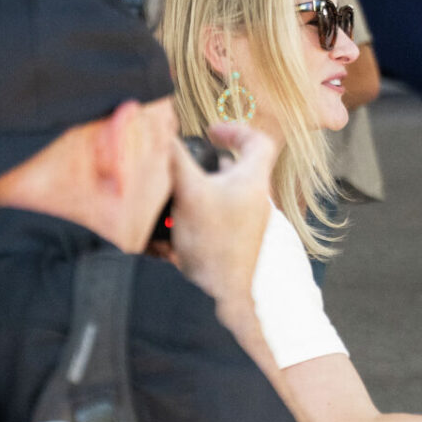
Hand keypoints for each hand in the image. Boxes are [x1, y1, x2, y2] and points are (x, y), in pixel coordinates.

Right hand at [170, 120, 275, 305]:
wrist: (224, 291)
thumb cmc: (214, 243)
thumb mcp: (190, 193)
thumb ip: (176, 160)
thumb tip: (162, 134)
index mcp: (253, 181)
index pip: (260, 142)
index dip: (236, 130)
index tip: (212, 132)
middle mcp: (255, 199)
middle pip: (237, 168)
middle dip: (208, 162)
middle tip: (187, 161)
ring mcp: (247, 221)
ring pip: (223, 192)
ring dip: (198, 187)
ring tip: (175, 191)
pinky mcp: (234, 238)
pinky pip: (216, 216)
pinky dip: (196, 211)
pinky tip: (173, 221)